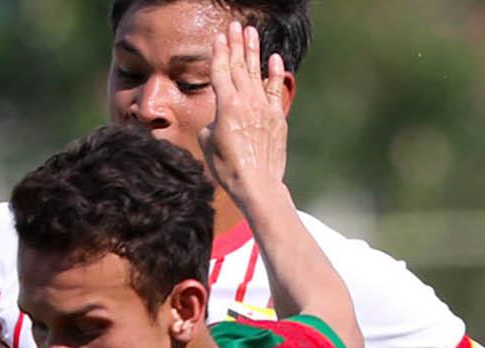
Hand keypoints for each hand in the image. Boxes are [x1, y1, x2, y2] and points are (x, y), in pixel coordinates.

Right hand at [199, 23, 293, 214]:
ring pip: (256, 72)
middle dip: (235, 44)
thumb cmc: (227, 168)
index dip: (219, 52)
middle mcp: (245, 100)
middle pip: (238, 65)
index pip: (220, 71)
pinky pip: (274, 89)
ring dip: (252, 51)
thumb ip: (211, 123)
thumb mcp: (208, 143)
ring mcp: (263, 107)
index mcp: (225, 105)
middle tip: (234, 25)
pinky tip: (274, 58)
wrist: (256, 183)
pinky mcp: (277, 117)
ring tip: (251, 32)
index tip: (219, 36)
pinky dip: (274, 73)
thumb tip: (218, 119)